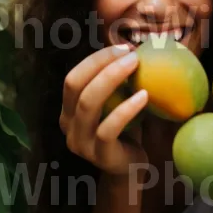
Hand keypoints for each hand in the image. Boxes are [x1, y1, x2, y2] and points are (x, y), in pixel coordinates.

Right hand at [59, 44, 149, 174]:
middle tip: (130, 54)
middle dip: (101, 63)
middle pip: (75, 84)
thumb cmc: (126, 129)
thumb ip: (117, 81)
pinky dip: (126, 109)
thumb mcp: (116, 102)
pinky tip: (145, 96)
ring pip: (88, 103)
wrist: (131, 168)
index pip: (73, 76)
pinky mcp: (99, 154)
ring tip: (136, 65)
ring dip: (112, 79)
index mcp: (68, 109)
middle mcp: (67, 124)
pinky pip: (109, 128)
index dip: (95, 59)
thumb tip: (136, 44)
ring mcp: (80, 142)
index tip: (124, 47)